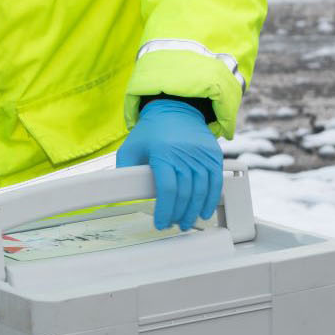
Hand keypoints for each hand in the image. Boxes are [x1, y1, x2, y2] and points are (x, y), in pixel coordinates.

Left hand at [117, 99, 223, 231]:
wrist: (176, 109)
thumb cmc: (151, 132)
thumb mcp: (131, 147)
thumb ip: (125, 169)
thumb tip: (118, 192)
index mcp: (162, 153)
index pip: (167, 188)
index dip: (164, 210)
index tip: (160, 222)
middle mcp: (184, 154)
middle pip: (185, 193)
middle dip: (178, 214)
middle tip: (172, 225)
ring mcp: (201, 155)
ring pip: (202, 191)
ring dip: (194, 211)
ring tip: (185, 222)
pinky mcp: (213, 156)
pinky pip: (216, 182)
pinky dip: (211, 200)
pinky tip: (204, 211)